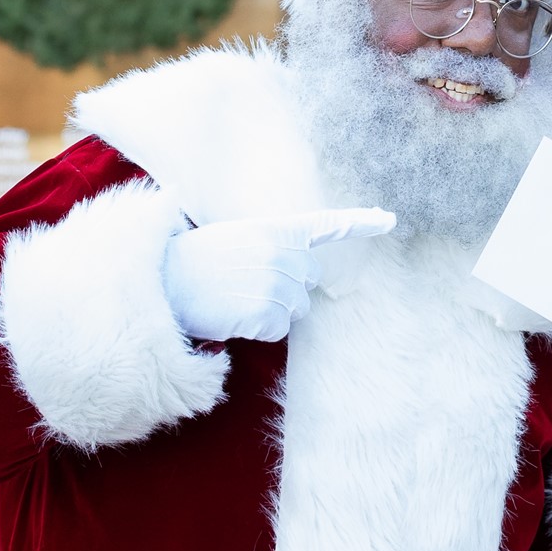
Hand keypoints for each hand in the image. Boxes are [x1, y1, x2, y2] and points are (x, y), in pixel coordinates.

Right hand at [163, 209, 394, 344]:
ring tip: (233, 299)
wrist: (162, 284)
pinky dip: (258, 330)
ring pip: (295, 310)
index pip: (324, 225)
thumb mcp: (236, 241)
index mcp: (273, 229)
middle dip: (284, 289)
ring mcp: (278, 282)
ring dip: (269, 312)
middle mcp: (282, 252)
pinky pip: (279, 330)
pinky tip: (233, 316)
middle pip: (308, 281)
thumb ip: (272, 250)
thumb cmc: (193, 264)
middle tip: (243, 285)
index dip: (359, 222)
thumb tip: (298, 279)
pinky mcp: (270, 312)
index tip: (389, 220)